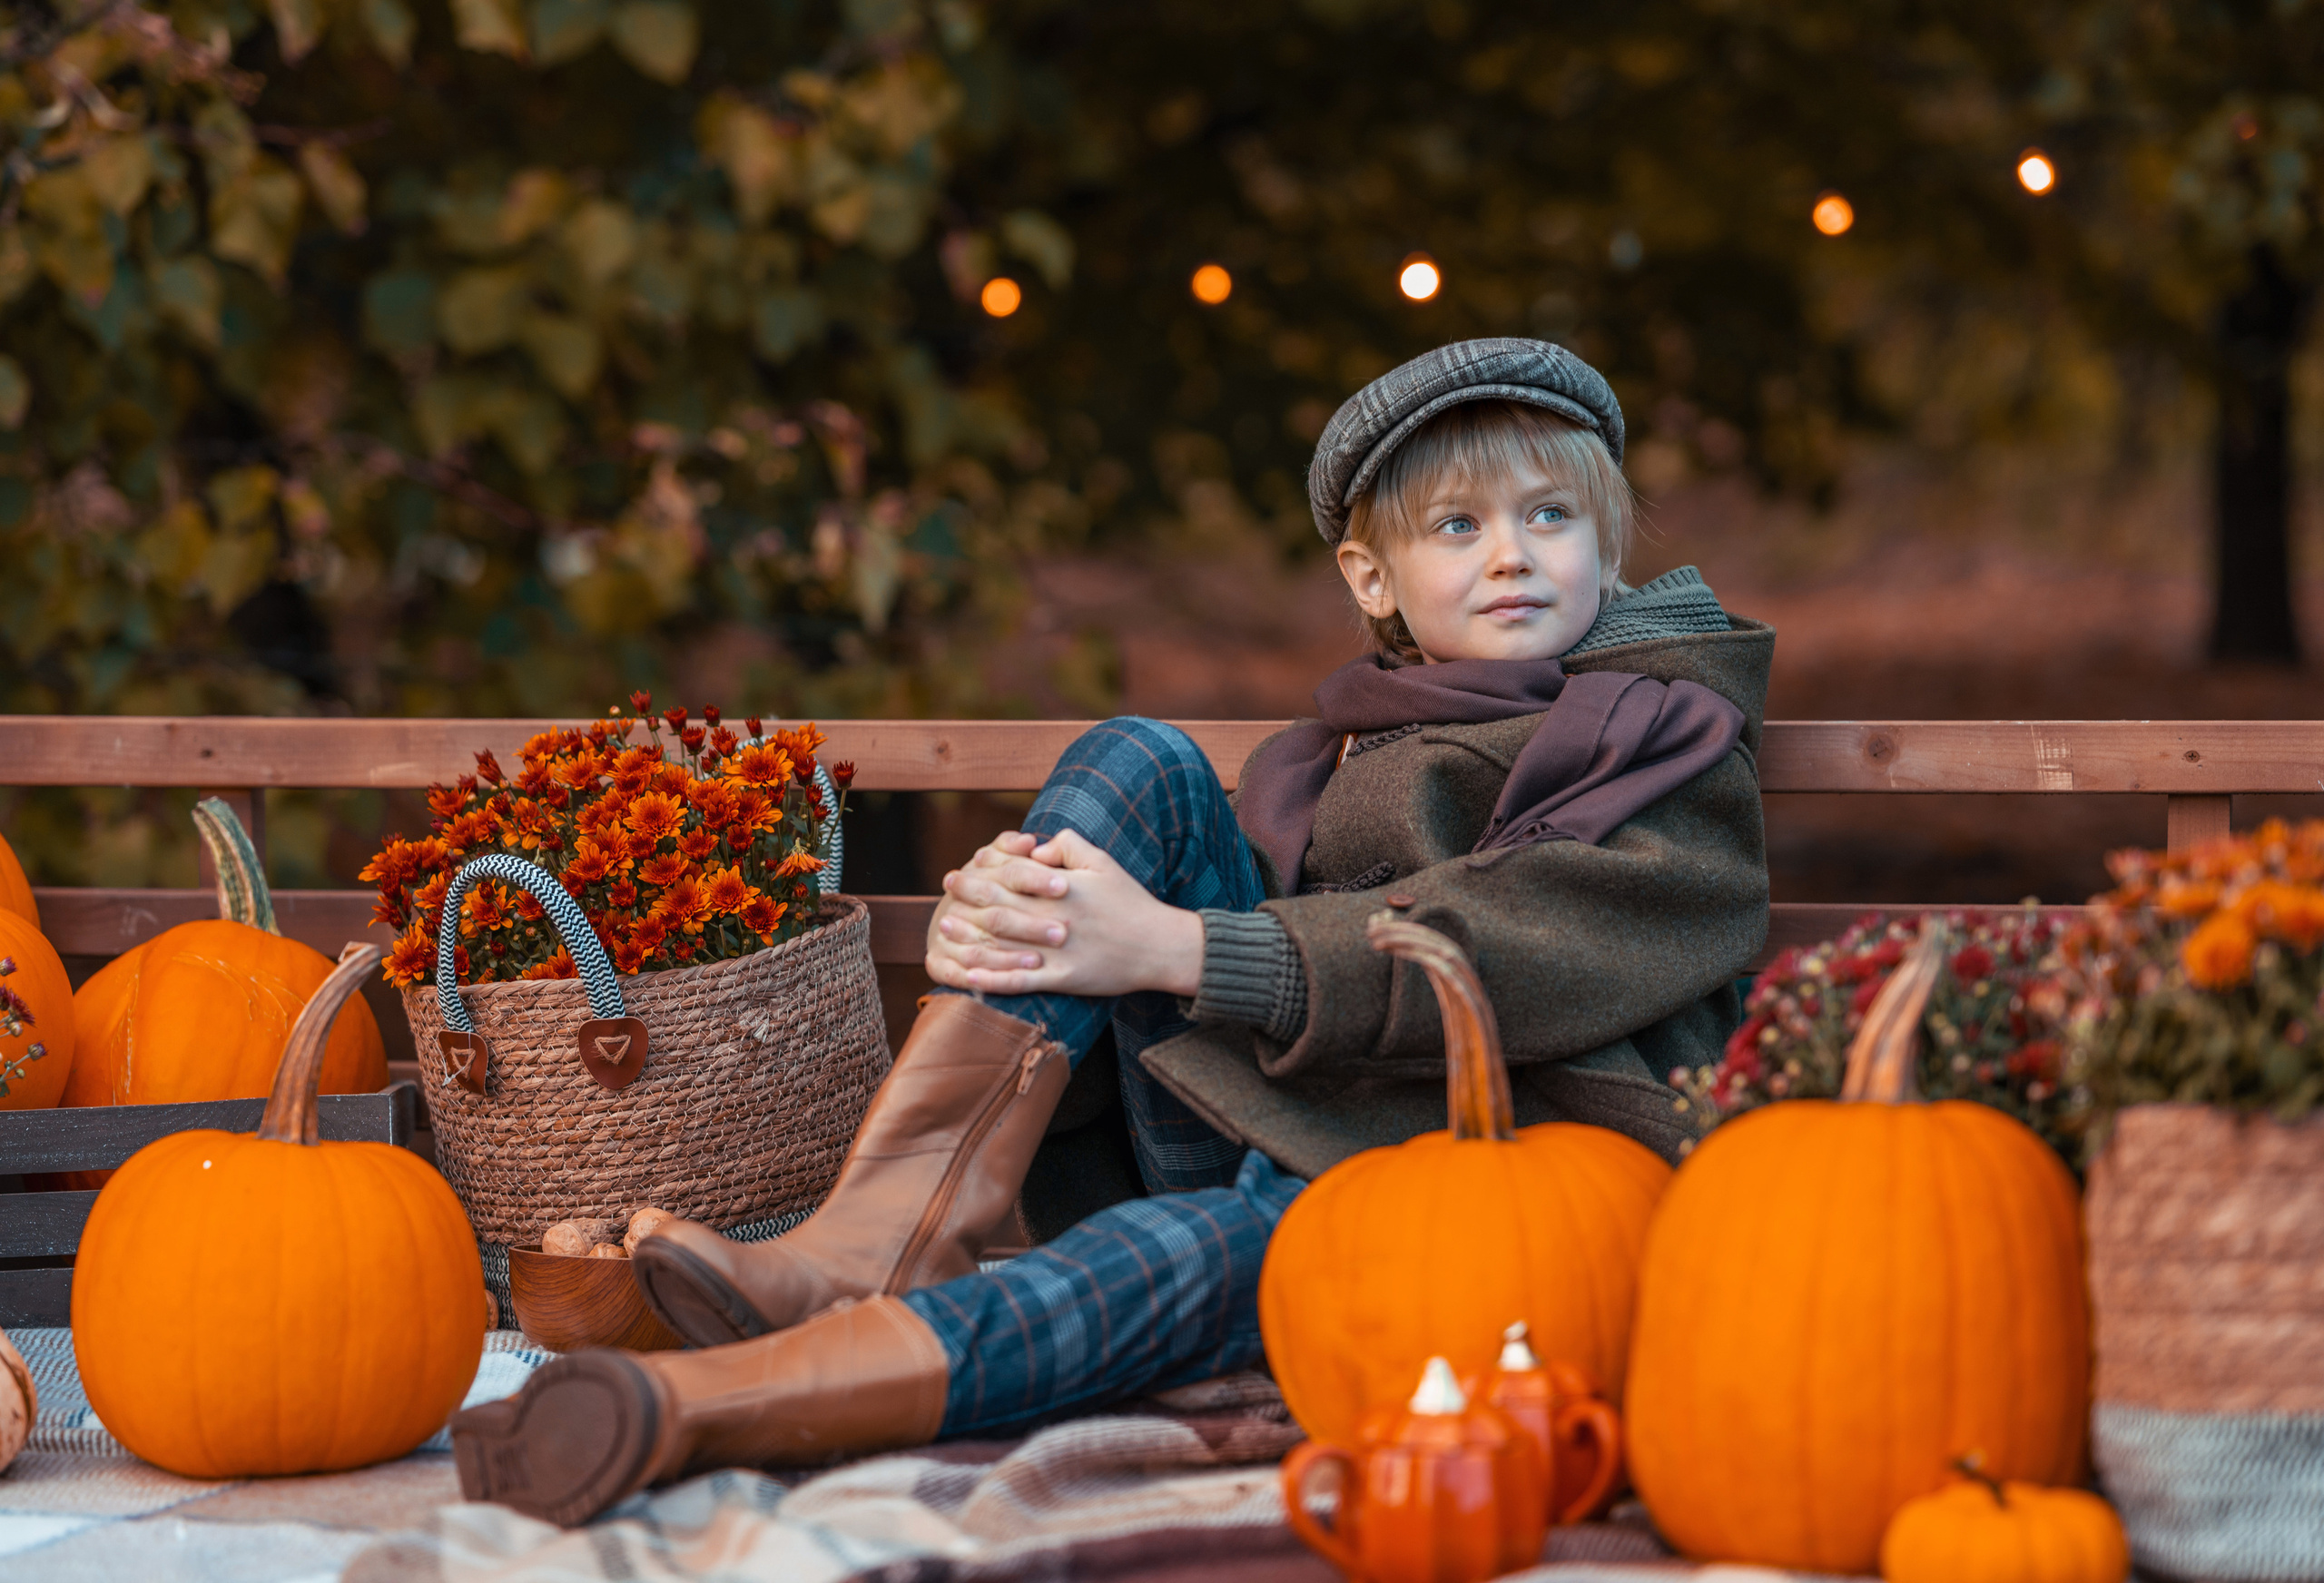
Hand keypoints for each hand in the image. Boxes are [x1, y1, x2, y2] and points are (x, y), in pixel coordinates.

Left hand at [924, 829, 1203, 999]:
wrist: (1161, 946)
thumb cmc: (1131, 902)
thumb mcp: (1103, 862)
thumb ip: (1068, 846)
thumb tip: (1034, 849)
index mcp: (1062, 888)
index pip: (1013, 875)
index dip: (985, 871)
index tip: (964, 867)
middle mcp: (1054, 919)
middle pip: (1001, 906)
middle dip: (969, 897)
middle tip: (946, 890)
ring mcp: (1057, 951)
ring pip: (1003, 945)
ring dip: (970, 936)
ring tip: (945, 929)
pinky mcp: (1064, 979)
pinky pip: (1021, 981)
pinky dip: (993, 979)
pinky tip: (970, 975)